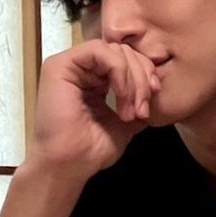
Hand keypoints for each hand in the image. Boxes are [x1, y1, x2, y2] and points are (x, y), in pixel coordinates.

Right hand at [26, 39, 160, 177]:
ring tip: (131, 109)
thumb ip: (137, 105)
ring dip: (132, 78)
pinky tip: (121, 95)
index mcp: (95, 81)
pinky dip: (118, 70)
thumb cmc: (90, 151)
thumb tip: (155, 96)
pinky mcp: (60, 65)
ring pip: (115, 50)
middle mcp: (82, 70)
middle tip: (143, 108)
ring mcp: (70, 66)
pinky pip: (100, 51)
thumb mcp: (125, 125)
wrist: (69, 166)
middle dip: (142, 77)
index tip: (155, 95)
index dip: (146, 73)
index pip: (127, 60)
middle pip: (124, 52)